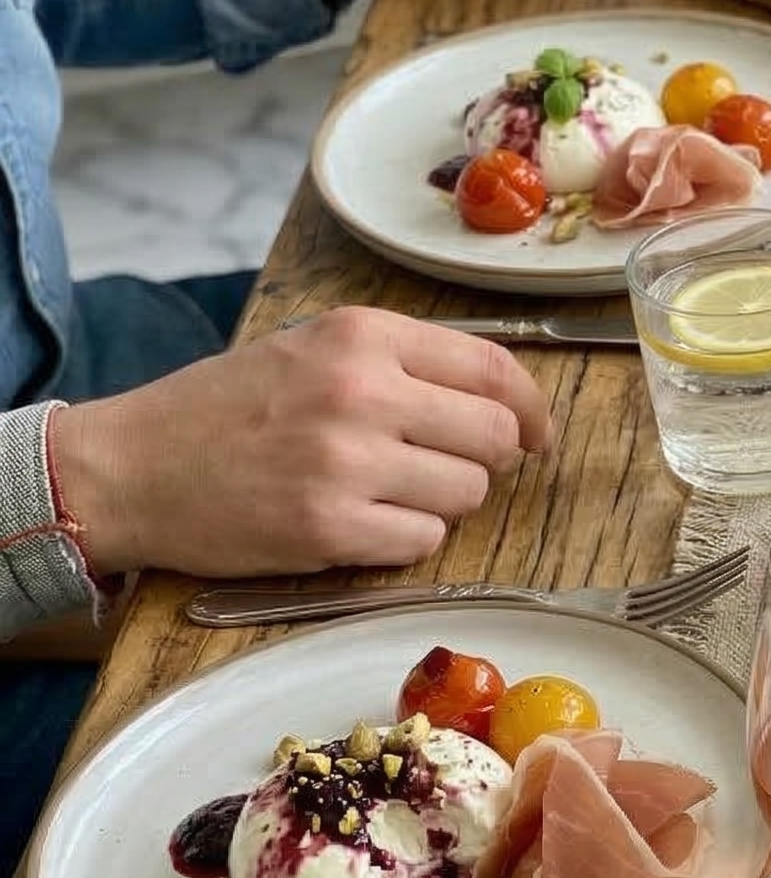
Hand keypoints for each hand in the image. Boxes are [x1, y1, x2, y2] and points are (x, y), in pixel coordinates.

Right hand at [49, 309, 553, 579]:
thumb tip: (506, 405)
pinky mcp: (329, 528)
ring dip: (442, 502)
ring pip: (466, 492)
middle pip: (494, 436)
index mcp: (362, 336)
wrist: (128, 468)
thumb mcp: (313, 350)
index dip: (531, 409)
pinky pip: (423, 541)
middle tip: (447, 467)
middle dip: (486, 460)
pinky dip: (405, 539)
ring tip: (384, 492)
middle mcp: (361, 391)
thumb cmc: (226, 410)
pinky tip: (359, 523)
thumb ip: (405, 364)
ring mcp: (346, 461)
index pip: (494, 369)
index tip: (536, 435)